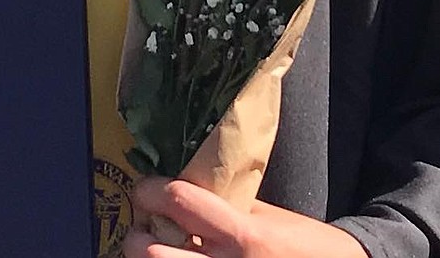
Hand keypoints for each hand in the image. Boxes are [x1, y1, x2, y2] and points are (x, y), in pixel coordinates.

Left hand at [123, 179, 365, 257]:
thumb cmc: (303, 244)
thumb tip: (181, 193)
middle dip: (136, 237)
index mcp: (243, 234)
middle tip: (139, 227)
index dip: (151, 191)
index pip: (180, 202)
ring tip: (153, 250)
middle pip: (154, 253)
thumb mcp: (265, 216)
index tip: (143, 188)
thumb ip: (226, 206)